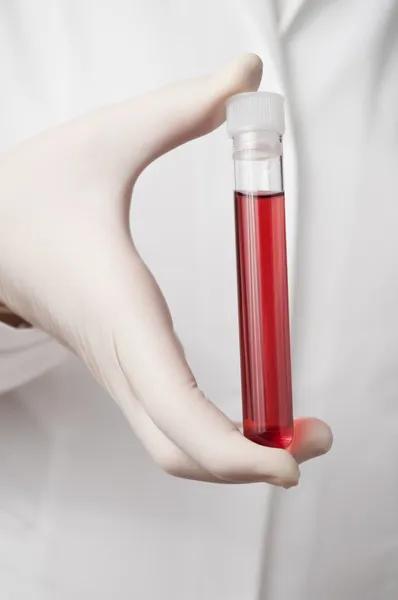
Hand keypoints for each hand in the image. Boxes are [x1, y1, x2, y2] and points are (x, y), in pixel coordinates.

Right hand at [0, 54, 331, 484]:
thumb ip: (181, 109)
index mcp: (121, 311)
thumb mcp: (106, 139)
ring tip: (294, 432)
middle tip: (313, 441)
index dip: (235, 450)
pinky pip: (168, 423)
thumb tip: (244, 75)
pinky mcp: (122, 367)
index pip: (178, 409)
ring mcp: (118, 369)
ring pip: (173, 446)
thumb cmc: (29, 194)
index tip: (290, 459)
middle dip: (250, 464)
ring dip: (236, 454)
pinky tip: (251, 418)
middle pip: (181, 452)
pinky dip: (213, 437)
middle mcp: (120, 356)